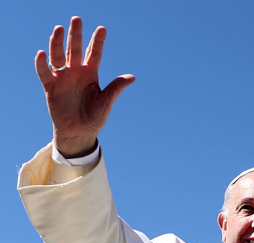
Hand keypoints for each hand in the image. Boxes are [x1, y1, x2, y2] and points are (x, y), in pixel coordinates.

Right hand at [35, 16, 134, 157]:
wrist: (80, 132)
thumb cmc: (94, 117)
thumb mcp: (106, 102)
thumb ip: (116, 88)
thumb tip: (132, 77)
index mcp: (91, 74)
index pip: (95, 53)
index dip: (97, 41)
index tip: (102, 29)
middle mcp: (76, 72)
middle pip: (75, 49)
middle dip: (76, 35)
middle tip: (77, 19)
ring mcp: (63, 78)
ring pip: (58, 56)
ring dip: (58, 43)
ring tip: (59, 28)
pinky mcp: (51, 87)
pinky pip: (45, 73)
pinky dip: (41, 64)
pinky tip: (42, 53)